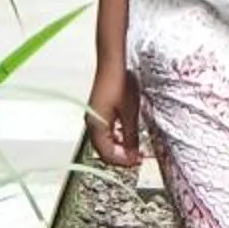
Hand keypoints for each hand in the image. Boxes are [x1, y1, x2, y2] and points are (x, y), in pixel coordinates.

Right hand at [86, 49, 142, 170]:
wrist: (111, 65)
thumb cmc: (118, 85)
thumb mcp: (129, 114)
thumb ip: (131, 137)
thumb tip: (132, 154)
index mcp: (97, 128)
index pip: (108, 155)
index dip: (123, 162)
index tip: (137, 162)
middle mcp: (91, 125)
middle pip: (104, 150)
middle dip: (121, 156)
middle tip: (137, 157)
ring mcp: (93, 117)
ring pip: (104, 141)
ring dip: (119, 147)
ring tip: (134, 146)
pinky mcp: (97, 111)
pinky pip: (104, 131)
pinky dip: (116, 136)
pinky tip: (126, 133)